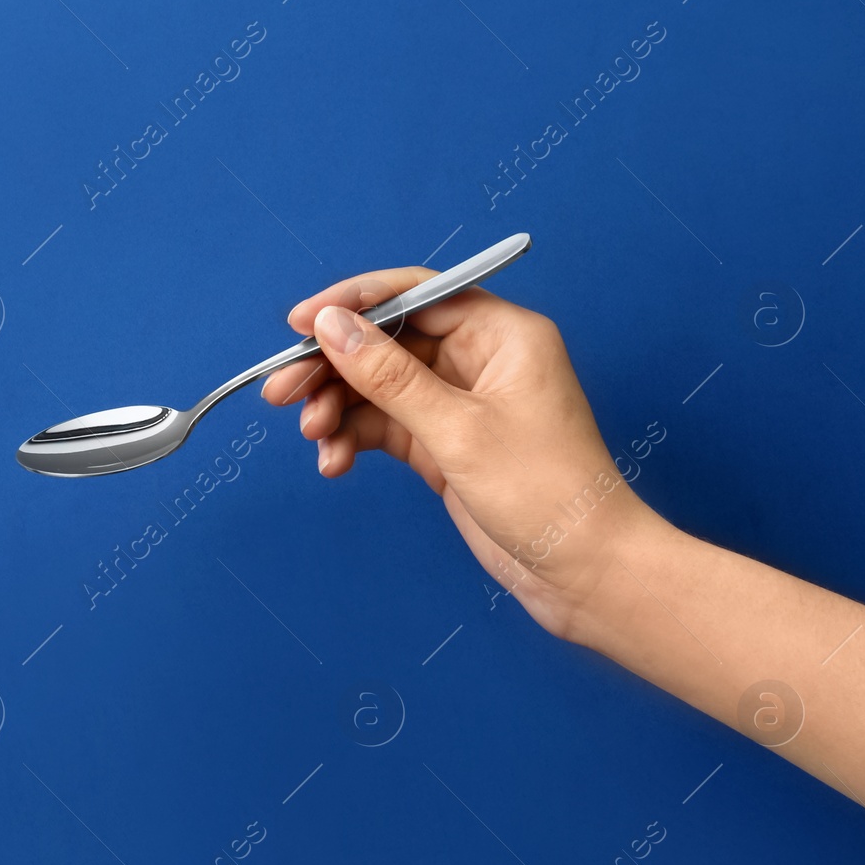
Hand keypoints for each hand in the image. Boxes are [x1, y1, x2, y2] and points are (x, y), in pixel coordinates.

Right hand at [260, 267, 670, 638]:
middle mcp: (479, 359)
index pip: (415, 294)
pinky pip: (385, 427)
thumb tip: (332, 327)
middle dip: (332, 367)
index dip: (353, 304)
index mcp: (500, 334)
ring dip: (338, 409)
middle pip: (387, 342)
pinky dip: (354, 440)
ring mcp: (460, 404)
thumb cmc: (547, 492)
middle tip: (281, 392)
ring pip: (378, 388)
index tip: (300, 325)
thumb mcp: (457, 429)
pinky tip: (334, 462)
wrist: (583, 570)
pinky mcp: (445, 445)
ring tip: (313, 437)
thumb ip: (388, 376)